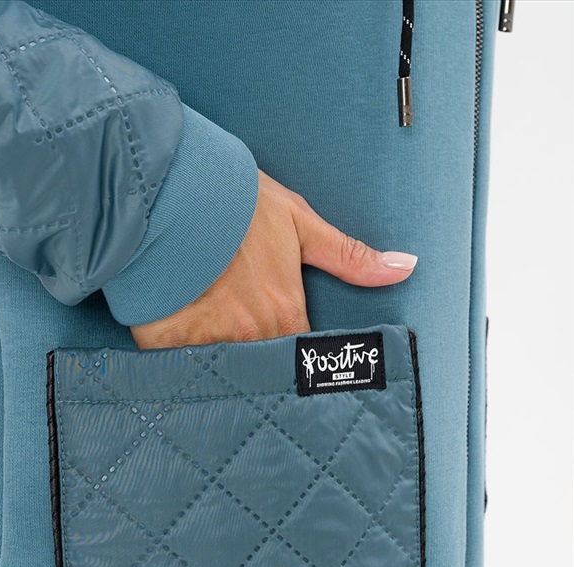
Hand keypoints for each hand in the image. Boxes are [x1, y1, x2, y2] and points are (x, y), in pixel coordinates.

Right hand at [130, 168, 416, 349]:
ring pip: (222, 370)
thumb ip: (350, 257)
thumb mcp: (299, 223)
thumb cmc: (236, 203)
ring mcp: (208, 342)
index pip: (301, 355)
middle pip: (263, 366)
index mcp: (285, 312)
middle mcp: (251, 335)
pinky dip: (180, 359)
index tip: (291, 356)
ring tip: (212, 346)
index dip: (296, 355)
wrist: (171, 189)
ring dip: (220, 362)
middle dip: (259, 361)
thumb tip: (405, 268)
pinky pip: (179, 366)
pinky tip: (178, 346)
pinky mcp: (167, 343)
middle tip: (248, 349)